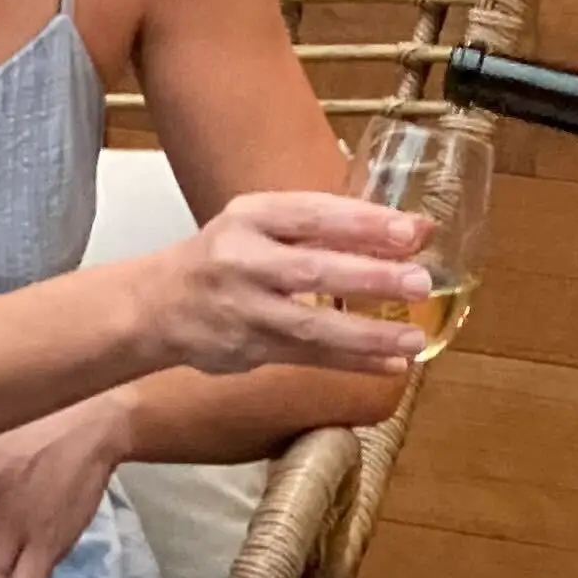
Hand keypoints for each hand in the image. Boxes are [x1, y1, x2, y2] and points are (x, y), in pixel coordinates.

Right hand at [154, 189, 438, 373]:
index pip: (312, 214)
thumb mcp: (261, 223)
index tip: (412, 230)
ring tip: (413, 338)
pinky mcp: (248, 348)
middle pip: (311, 270)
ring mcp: (244, 309)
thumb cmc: (226, 256)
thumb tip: (410, 231)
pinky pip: (308, 357)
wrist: (157, 305)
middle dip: (370, 277)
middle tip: (421, 281)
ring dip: (366, 334)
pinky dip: (352, 361)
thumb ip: (326, 226)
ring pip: (310, 325)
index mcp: (251, 216)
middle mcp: (244, 260)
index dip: (363, 222)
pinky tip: (391, 363)